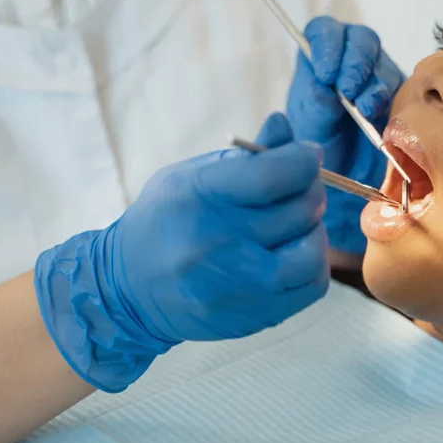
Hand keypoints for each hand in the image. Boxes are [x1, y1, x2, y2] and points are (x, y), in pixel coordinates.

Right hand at [34, 113, 329, 391]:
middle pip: (299, 209)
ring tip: (296, 226)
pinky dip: (313, 265)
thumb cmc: (168, 221)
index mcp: (201, 197)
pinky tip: (293, 254)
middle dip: (310, 191)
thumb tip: (286, 126)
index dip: (303, 159)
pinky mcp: (253, 316)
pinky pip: (312, 286)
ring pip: (311, 251)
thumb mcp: (193, 176)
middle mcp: (218, 243)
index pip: (274, 174)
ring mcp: (237, 285)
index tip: (307, 155)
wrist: (129, 290)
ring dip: (313, 232)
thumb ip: (247, 156)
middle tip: (300, 189)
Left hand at [287, 17, 405, 254]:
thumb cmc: (320, 148)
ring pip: (382, 63)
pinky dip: (392, 100)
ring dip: (373, 83)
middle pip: (359, 39)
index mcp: (319, 60)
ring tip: (364, 107)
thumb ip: (315, 106)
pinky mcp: (399, 96)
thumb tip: (323, 85)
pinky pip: (403, 88)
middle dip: (355, 61)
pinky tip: (380, 116)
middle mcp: (350, 62)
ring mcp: (377, 77)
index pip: (323, 32)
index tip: (325, 71)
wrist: (344, 179)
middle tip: (347, 89)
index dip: (327, 43)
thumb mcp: (310, 128)